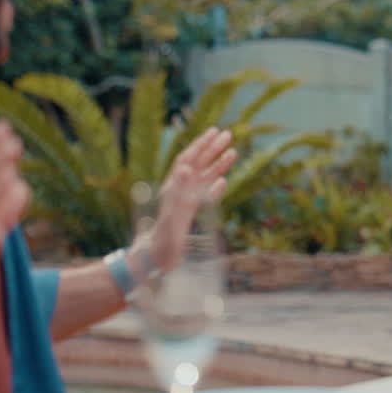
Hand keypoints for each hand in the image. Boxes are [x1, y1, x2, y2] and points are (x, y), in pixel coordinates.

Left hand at [139, 127, 236, 272]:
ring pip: (203, 178)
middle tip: (228, 134)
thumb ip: (179, 191)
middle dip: (211, 149)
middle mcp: (179, 191)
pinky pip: (204, 195)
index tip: (214, 131)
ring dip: (217, 164)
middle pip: (197, 165)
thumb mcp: (171, 214)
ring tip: (233, 152)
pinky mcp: (189, 214)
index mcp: (173, 188)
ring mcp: (185, 201)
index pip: (188, 160)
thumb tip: (186, 167)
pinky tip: (223, 182)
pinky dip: (215, 186)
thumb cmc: (164, 241)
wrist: (158, 261)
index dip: (200, 145)